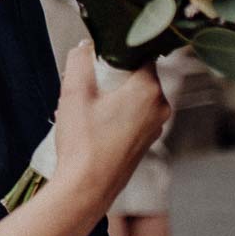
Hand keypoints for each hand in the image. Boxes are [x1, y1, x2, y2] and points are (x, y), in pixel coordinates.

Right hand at [50, 41, 168, 214]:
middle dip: (107, 76)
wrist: (86, 189)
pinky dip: (113, 113)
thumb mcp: (74, 93)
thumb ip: (80, 61)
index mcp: (149, 91)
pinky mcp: (146, 142)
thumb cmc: (83, 143)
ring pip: (132, 96)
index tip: (94, 59)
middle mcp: (160, 108)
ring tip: (81, 107)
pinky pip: (132, 115)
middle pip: (135, 76)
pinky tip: (89, 123)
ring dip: (108, 95)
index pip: (139, 54)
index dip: (114, 52)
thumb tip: (85, 46)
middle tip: (82, 84)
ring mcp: (155, 127)